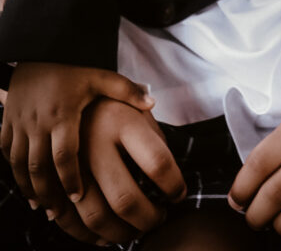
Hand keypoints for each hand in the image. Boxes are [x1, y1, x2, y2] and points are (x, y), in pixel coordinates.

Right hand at [0, 61, 154, 211]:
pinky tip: (26, 187)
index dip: (70, 179)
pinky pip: (6, 153)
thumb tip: (153, 103)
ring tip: (43, 206)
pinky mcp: (7, 121)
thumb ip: (125, 90)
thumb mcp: (99, 75)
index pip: (64, 155)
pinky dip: (15, 173)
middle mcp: (38, 121)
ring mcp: (19, 123)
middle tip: (59, 211)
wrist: (39, 48)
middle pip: (39, 167)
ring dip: (30, 188)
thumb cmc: (72, 66)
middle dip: (48, 192)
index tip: (78, 197)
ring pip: (20, 165)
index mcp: (62, 114)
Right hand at [51, 99, 185, 244]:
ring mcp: (69, 163)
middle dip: (149, 219)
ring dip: (121, 234)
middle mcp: (93, 142)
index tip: (179, 194)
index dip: (174, 185)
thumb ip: (156, 138)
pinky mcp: (51, 179)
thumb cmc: (111, 104)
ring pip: (96, 217)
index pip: (157, 162)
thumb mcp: (137, 106)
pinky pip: (68, 220)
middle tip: (160, 219)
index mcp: (121, 120)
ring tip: (137, 230)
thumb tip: (172, 185)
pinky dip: (89, 236)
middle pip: (125, 199)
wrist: (63, 94)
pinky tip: (107, 235)